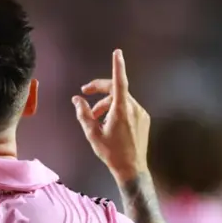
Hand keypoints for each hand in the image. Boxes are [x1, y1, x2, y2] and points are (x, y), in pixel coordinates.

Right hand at [72, 50, 149, 181]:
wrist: (131, 169)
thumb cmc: (111, 153)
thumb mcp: (92, 134)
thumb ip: (84, 114)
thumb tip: (77, 99)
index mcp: (121, 111)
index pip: (119, 83)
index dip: (117, 66)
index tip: (117, 53)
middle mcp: (134, 109)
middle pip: (116, 91)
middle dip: (99, 92)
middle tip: (84, 93)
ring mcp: (141, 114)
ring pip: (121, 100)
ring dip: (106, 103)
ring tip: (95, 117)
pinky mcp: (144, 120)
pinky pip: (128, 108)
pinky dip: (116, 110)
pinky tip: (108, 123)